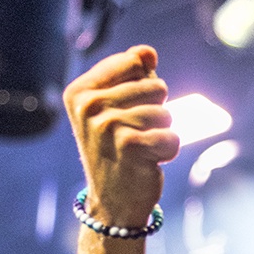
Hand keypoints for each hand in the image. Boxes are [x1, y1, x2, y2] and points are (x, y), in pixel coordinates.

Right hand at [63, 45, 179, 226]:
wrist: (111, 201)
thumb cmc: (117, 147)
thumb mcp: (117, 105)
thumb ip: (133, 71)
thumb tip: (147, 51)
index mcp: (80, 91)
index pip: (134, 62)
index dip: (143, 85)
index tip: (125, 110)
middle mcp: (88, 107)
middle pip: (156, 86)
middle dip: (155, 111)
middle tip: (134, 134)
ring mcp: (107, 127)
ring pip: (166, 112)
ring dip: (161, 132)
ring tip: (140, 149)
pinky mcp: (131, 147)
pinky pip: (173, 136)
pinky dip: (168, 150)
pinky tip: (149, 162)